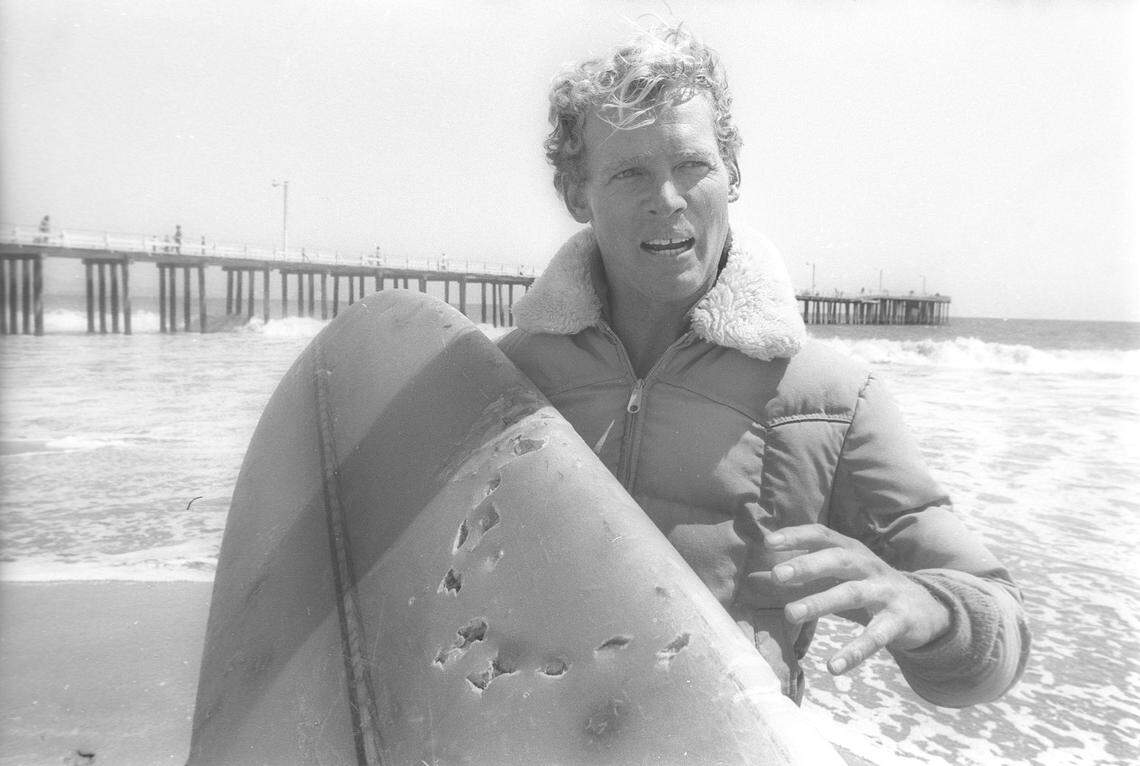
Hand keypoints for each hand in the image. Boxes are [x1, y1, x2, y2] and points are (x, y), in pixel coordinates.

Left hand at [765, 524, 950, 675]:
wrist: (928, 608)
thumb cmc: (870, 587)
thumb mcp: (841, 574)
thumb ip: (805, 574)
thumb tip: (755, 578)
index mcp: (852, 551)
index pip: (823, 535)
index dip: (797, 535)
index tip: (769, 542)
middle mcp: (868, 566)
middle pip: (837, 559)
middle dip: (807, 565)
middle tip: (776, 575)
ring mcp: (885, 592)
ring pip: (852, 593)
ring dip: (821, 602)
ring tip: (789, 614)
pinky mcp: (899, 621)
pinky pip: (875, 637)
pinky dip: (854, 651)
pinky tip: (833, 667)